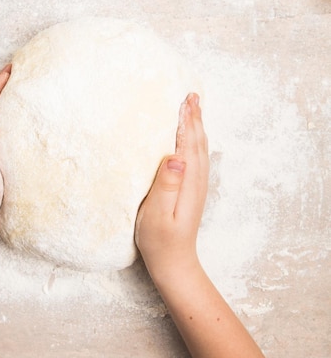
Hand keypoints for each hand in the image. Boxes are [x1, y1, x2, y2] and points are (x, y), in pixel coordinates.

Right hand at [135, 93, 208, 280]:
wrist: (174, 262)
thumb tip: (176, 157)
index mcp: (188, 182)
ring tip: (194, 107)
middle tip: (192, 94)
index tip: (185, 99)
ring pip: (200, 148)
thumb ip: (166, 185)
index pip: (188, 144)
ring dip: (197, 125)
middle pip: (198, 141)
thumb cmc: (160, 240)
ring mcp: (197, 185)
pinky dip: (196, 139)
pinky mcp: (193, 189)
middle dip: (195, 117)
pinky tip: (192, 136)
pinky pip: (197, 156)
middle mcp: (197, 180)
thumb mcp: (157, 214)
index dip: (186, 121)